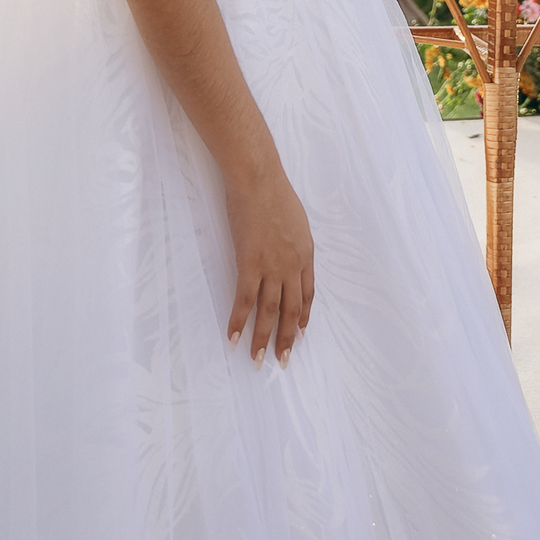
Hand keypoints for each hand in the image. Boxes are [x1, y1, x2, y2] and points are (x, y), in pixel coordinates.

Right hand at [225, 166, 314, 365]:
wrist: (258, 179)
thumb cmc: (274, 192)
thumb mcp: (295, 220)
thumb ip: (294, 242)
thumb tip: (289, 252)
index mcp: (306, 254)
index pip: (307, 294)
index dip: (303, 317)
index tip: (299, 334)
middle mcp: (292, 265)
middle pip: (291, 310)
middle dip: (286, 338)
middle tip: (282, 360)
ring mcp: (272, 266)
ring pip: (269, 312)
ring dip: (262, 339)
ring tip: (257, 360)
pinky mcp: (249, 263)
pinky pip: (244, 301)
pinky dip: (238, 322)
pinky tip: (232, 338)